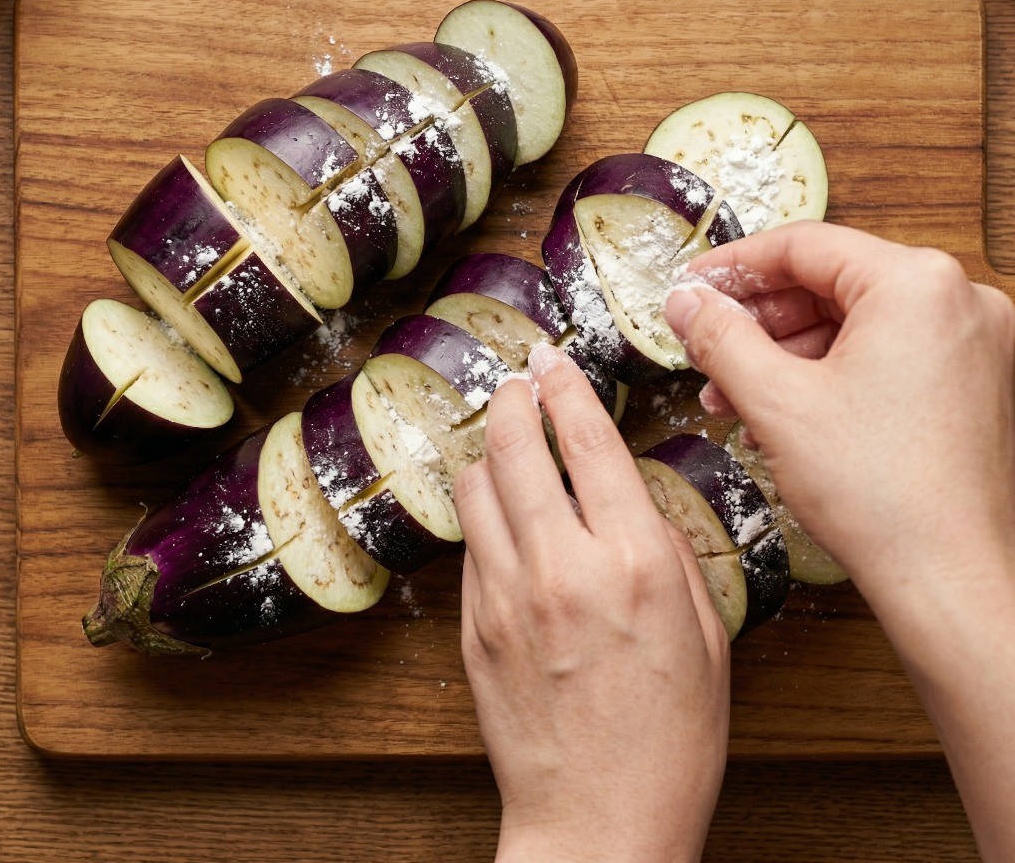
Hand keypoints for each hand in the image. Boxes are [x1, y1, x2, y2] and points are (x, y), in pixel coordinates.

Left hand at [455, 343, 728, 862]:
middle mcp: (563, 567)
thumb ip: (667, 548)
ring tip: (507, 440)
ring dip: (491, 450)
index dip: (568, 387)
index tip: (555, 360)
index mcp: (635, 563)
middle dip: (514, 397)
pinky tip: (504, 514)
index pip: (589, 441)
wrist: (600, 822)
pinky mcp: (473, 626)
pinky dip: (485, 512)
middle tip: (519, 379)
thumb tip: (628, 493)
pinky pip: (470, 542)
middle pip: (516, 446)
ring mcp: (507, 596)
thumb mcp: (705, 633)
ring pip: (477, 485)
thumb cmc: (669, 739)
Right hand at [665, 220, 1014, 860]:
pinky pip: (885, 353)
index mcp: (916, 283)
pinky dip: (830, 371)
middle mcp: (957, 299)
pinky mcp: (973, 381)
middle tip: (706, 344)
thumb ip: (720, 336)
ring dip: (787, 350)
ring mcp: (973, 342)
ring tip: (733, 391)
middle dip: (758, 319)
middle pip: (830, 282)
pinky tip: (783, 406)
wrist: (950, 579)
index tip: (691, 288)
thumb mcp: (774, 401)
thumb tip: (685, 300)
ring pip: (855, 322)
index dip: (734, 267)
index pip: (804, 246)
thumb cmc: (879, 492)